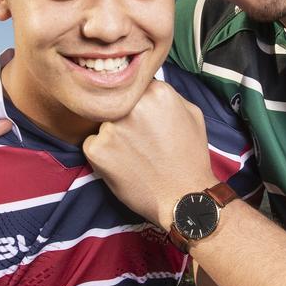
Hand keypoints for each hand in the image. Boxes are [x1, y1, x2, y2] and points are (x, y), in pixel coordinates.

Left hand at [83, 80, 214, 228]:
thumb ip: (168, 94)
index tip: (145, 119)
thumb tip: (148, 86)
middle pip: (116, 101)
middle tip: (138, 138)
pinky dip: (103, 153)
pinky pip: (93, 143)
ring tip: (134, 154)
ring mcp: (111, 127)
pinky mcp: (96, 149)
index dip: (138, 103)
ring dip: (113, 134)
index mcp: (157, 92)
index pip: (135, 86)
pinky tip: (123, 164)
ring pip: (102, 121)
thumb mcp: (192, 114)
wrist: (183, 199)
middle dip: (124, 116)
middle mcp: (132, 105)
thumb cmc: (190, 158)